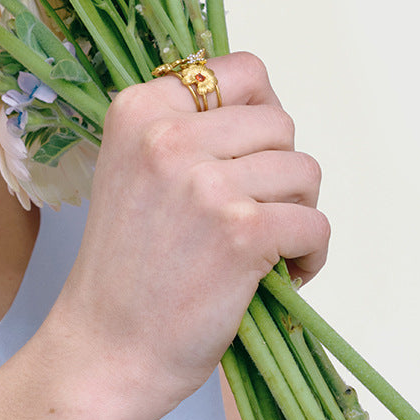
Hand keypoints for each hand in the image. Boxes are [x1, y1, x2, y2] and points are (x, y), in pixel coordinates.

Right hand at [50, 52, 328, 417]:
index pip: (238, 71)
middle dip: (279, 172)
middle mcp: (167, 136)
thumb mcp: (132, 172)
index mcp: (137, 111)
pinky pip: (315, 224)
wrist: (105, 349)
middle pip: (280, 123)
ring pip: (306, 172)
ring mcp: (204, 183)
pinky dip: (310, 255)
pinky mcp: (241, 232)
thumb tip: (264, 115)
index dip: (258, 114)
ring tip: (261, 250)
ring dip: (297, 214)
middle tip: (251, 215)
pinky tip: (277, 276)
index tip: (248, 156)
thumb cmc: (125, 270)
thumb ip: (182, 133)